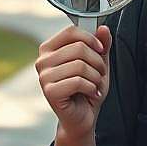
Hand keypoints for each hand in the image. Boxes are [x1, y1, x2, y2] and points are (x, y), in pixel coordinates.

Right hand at [36, 24, 111, 139]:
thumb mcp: (98, 63)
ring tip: (94, 85)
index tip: (101, 49)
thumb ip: (102, 45)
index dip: (91, 39)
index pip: (71, 31)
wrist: (82, 117)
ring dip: (95, 77)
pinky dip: (91, 88)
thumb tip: (103, 28)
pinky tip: (90, 93)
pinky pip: (77, 81)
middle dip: (97, 62)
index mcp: (50, 49)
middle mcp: (43, 61)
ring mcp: (44, 76)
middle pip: (79, 48)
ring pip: (80, 65)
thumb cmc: (87, 89)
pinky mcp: (49, 91)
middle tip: (99, 74)